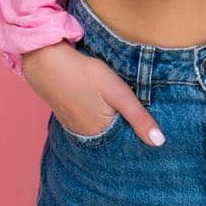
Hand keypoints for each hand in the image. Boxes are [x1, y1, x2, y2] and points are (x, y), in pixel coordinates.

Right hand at [22, 42, 165, 146]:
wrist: (46, 62)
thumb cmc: (84, 75)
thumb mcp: (118, 93)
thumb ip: (138, 117)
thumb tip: (159, 143)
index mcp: (101, 135)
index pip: (127, 141)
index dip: (139, 131)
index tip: (151, 124)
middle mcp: (86, 136)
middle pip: (113, 136)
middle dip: (125, 126)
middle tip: (133, 108)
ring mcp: (74, 127)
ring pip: (101, 128)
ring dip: (110, 120)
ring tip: (118, 106)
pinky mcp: (66, 116)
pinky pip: (87, 121)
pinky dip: (97, 115)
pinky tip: (99, 103)